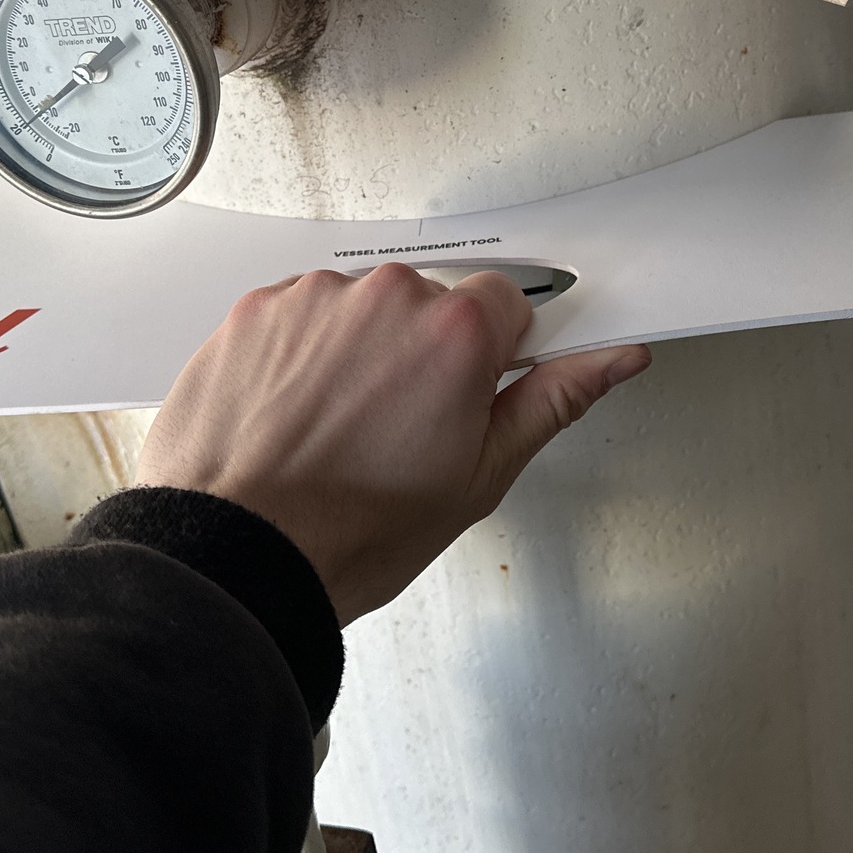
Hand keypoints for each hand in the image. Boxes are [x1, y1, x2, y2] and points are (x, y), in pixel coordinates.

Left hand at [133, 264, 650, 623]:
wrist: (240, 554)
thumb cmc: (352, 531)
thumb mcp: (478, 478)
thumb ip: (552, 402)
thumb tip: (612, 361)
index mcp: (454, 333)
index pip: (506, 301)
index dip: (493, 354)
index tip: (473, 388)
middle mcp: (383, 298)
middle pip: (427, 304)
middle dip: (422, 355)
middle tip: (400, 431)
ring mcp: (312, 300)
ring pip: (358, 310)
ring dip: (356, 353)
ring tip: (337, 431)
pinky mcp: (253, 312)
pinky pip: (296, 318)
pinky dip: (298, 357)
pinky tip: (294, 417)